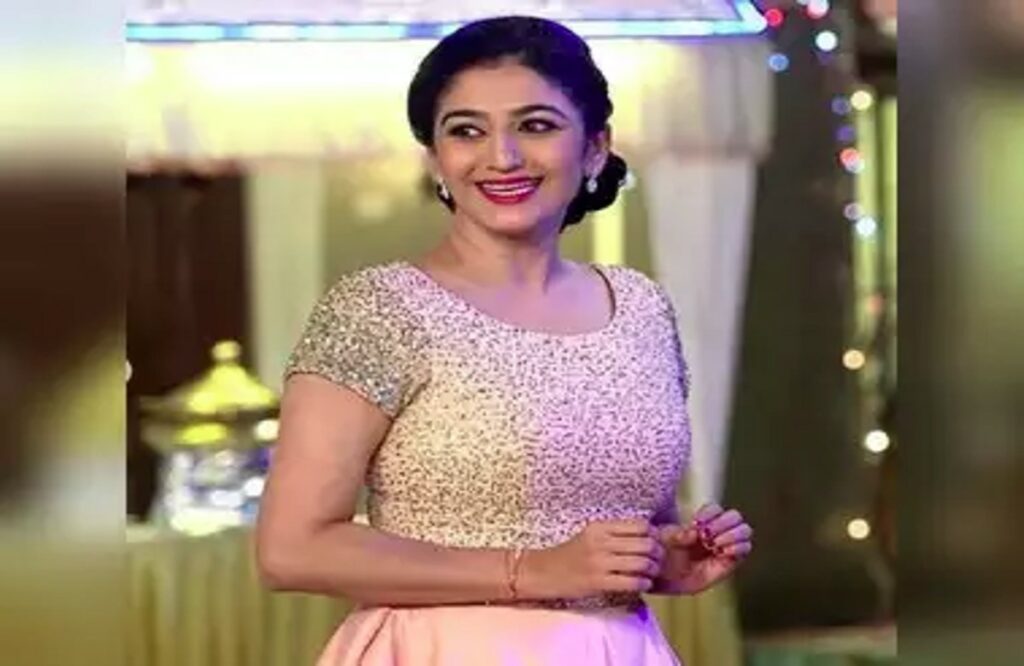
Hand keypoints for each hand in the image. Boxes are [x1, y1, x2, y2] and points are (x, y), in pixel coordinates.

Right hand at [521, 519, 665, 599]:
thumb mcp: (590, 535)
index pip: (639, 526)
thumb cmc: (570, 555)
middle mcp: (600, 542)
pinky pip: (631, 582)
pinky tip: (643, 584)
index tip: (656, 542)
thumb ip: (613, 533)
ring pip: (641, 563)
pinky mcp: (598, 582)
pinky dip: (643, 583)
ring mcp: (599, 562)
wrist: (543, 572)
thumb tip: (646, 533)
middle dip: (658, 553)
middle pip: (645, 544)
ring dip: (652, 570)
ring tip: (652, 573)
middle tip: (659, 560)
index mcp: (600, 527)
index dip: (654, 535)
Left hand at [653, 503, 752, 594]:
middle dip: (723, 523)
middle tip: (707, 536)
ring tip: (714, 544)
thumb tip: (695, 533)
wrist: (663, 577)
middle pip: (735, 516)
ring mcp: (725, 546)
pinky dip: (737, 547)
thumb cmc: (662, 554)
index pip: (716, 509)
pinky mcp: (729, 562)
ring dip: (732, 534)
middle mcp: (717, 532)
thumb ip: (677, 534)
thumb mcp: (664, 539)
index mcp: (702, 522)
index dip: (710, 513)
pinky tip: (722, 552)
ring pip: (744, 530)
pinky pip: (745, 549)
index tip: (696, 523)